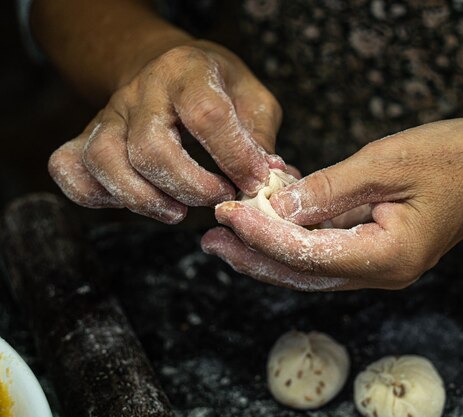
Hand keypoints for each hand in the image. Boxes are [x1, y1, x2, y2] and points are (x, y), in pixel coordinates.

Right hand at [48, 40, 282, 222]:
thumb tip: (271, 180)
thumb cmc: (215, 86)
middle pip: (150, 149)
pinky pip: (68, 169)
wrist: (165, 67)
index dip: (235, 157)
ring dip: (145, 199)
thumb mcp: (251, 98)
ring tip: (179, 211)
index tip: (255, 182)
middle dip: (191, 186)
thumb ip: (259, 138)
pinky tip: (134, 201)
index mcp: (187, 72)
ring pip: (105, 162)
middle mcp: (141, 91)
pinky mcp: (87, 136)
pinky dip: (94, 196)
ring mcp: (108, 114)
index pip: (207, 115)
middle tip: (220, 198)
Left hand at [201, 118, 462, 289]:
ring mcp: (383, 267)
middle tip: (211, 239)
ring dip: (269, 253)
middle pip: (303, 273)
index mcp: (388, 256)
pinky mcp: (382, 252)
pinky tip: (273, 226)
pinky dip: (296, 242)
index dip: (261, 233)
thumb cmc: (456, 158)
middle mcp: (383, 273)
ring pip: (312, 269)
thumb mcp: (387, 163)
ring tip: (228, 239)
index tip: (227, 212)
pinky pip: (329, 255)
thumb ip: (329, 190)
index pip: (306, 253)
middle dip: (254, 256)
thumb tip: (277, 209)